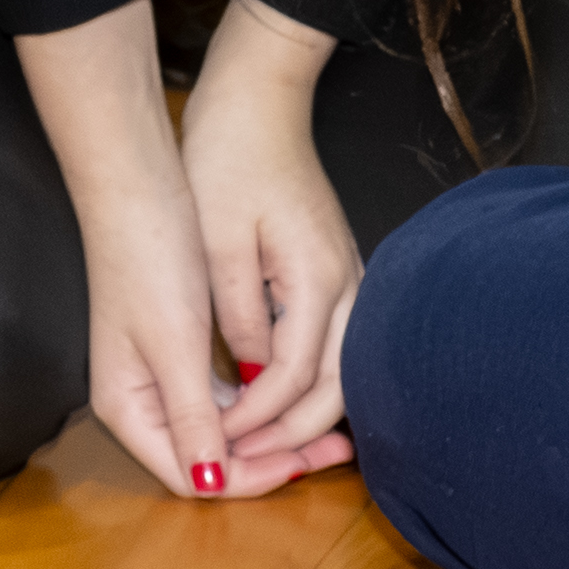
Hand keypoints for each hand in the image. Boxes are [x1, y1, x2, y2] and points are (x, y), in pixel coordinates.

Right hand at [15, 1, 331, 502]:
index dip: (250, 476)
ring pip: (224, 429)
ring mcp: (160, 377)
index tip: (303, 463)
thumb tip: (210, 483)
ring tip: (331, 435)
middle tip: (334, 452)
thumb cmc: (147, 257)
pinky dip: (260, 404)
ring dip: (273, 434)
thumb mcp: (173, 341)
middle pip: (211, 458)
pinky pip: (225, 398)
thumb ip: (193, 414)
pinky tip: (297, 401)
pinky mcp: (178, 350)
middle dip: (271, 458)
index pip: (194, 475)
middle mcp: (141, 402)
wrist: (135, 186)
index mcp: (127, 409)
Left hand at [172, 1, 358, 487]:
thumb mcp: (218, 242)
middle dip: (292, 434)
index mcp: (319, 278)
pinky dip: (313, 386)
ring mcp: (350, 276)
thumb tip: (250, 380)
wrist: (258, 102)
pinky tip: (280, 404)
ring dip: (307, 417)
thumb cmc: (229, 160)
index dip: (258, 420)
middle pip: (336, 387)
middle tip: (246, 466)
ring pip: (344, 371)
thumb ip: (238, 316)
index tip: (219, 444)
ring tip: (265, 452)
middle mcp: (349, 283)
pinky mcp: (336, 272)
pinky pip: (337, 347)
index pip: (296, 377)